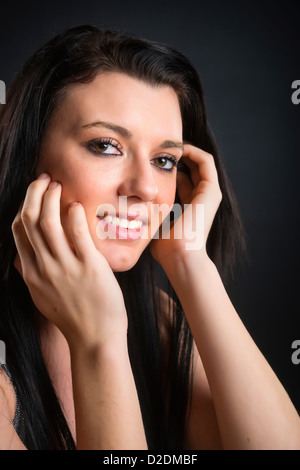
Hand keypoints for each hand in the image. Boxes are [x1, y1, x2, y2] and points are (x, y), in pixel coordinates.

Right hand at [11, 174, 126, 348]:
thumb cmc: (74, 316)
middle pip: (29, 220)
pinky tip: (76, 205)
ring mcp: (65, 267)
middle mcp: (44, 267)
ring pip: (47, 222)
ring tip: (58, 186)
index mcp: (32, 273)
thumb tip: (24, 255)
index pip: (18, 230)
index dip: (24, 205)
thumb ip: (32, 274)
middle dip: (34, 193)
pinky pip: (77, 233)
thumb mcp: (43, 296)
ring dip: (50, 198)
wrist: (95, 339)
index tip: (34, 193)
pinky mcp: (89, 267)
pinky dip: (73, 214)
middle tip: (44, 179)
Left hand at [150, 144, 221, 266]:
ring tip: (168, 145)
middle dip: (176, 156)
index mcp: (189, 207)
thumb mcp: (153, 225)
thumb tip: (128, 209)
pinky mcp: (211, 190)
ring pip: (200, 161)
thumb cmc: (165, 248)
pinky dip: (193, 151)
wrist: (180, 256)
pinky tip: (176, 149)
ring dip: (185, 150)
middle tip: (159, 148)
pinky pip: (206, 161)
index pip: (182, 180)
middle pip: (192, 168)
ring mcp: (209, 194)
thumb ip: (147, 214)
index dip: (168, 168)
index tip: (150, 159)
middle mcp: (202, 198)